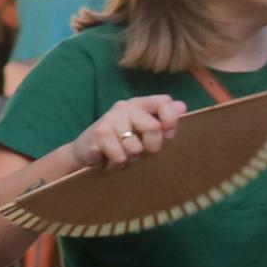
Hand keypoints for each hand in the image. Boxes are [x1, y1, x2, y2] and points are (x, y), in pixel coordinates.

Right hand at [64, 95, 190, 173]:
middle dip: (151, 148)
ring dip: (130, 160)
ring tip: (121, 156)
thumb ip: (161, 118)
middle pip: (153, 127)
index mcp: (138, 104)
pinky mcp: (99, 134)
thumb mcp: (140, 130)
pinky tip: (108, 160)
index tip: (169, 136)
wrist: (84, 151)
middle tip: (140, 153)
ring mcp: (110, 120)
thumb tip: (182, 107)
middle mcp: (124, 107)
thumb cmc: (118, 142)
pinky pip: (120, 157)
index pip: (164, 102)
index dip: (171, 120)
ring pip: (135, 148)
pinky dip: (116, 165)